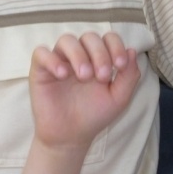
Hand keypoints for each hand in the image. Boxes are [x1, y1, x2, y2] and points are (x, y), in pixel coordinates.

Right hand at [29, 31, 140, 148]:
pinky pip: (41, 53)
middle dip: (100, 54)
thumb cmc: (94, 115)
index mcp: (99, 58)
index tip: (120, 66)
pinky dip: (53, 60)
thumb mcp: (119, 98)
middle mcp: (80, 55)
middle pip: (89, 37)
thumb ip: (129, 77)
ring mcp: (59, 60)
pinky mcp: (40, 69)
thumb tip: (132, 51)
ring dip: (79, 55)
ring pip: (67, 40)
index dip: (116, 46)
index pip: (108, 38)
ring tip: (84, 76)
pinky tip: (62, 75)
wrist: (71, 136)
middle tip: (102, 77)